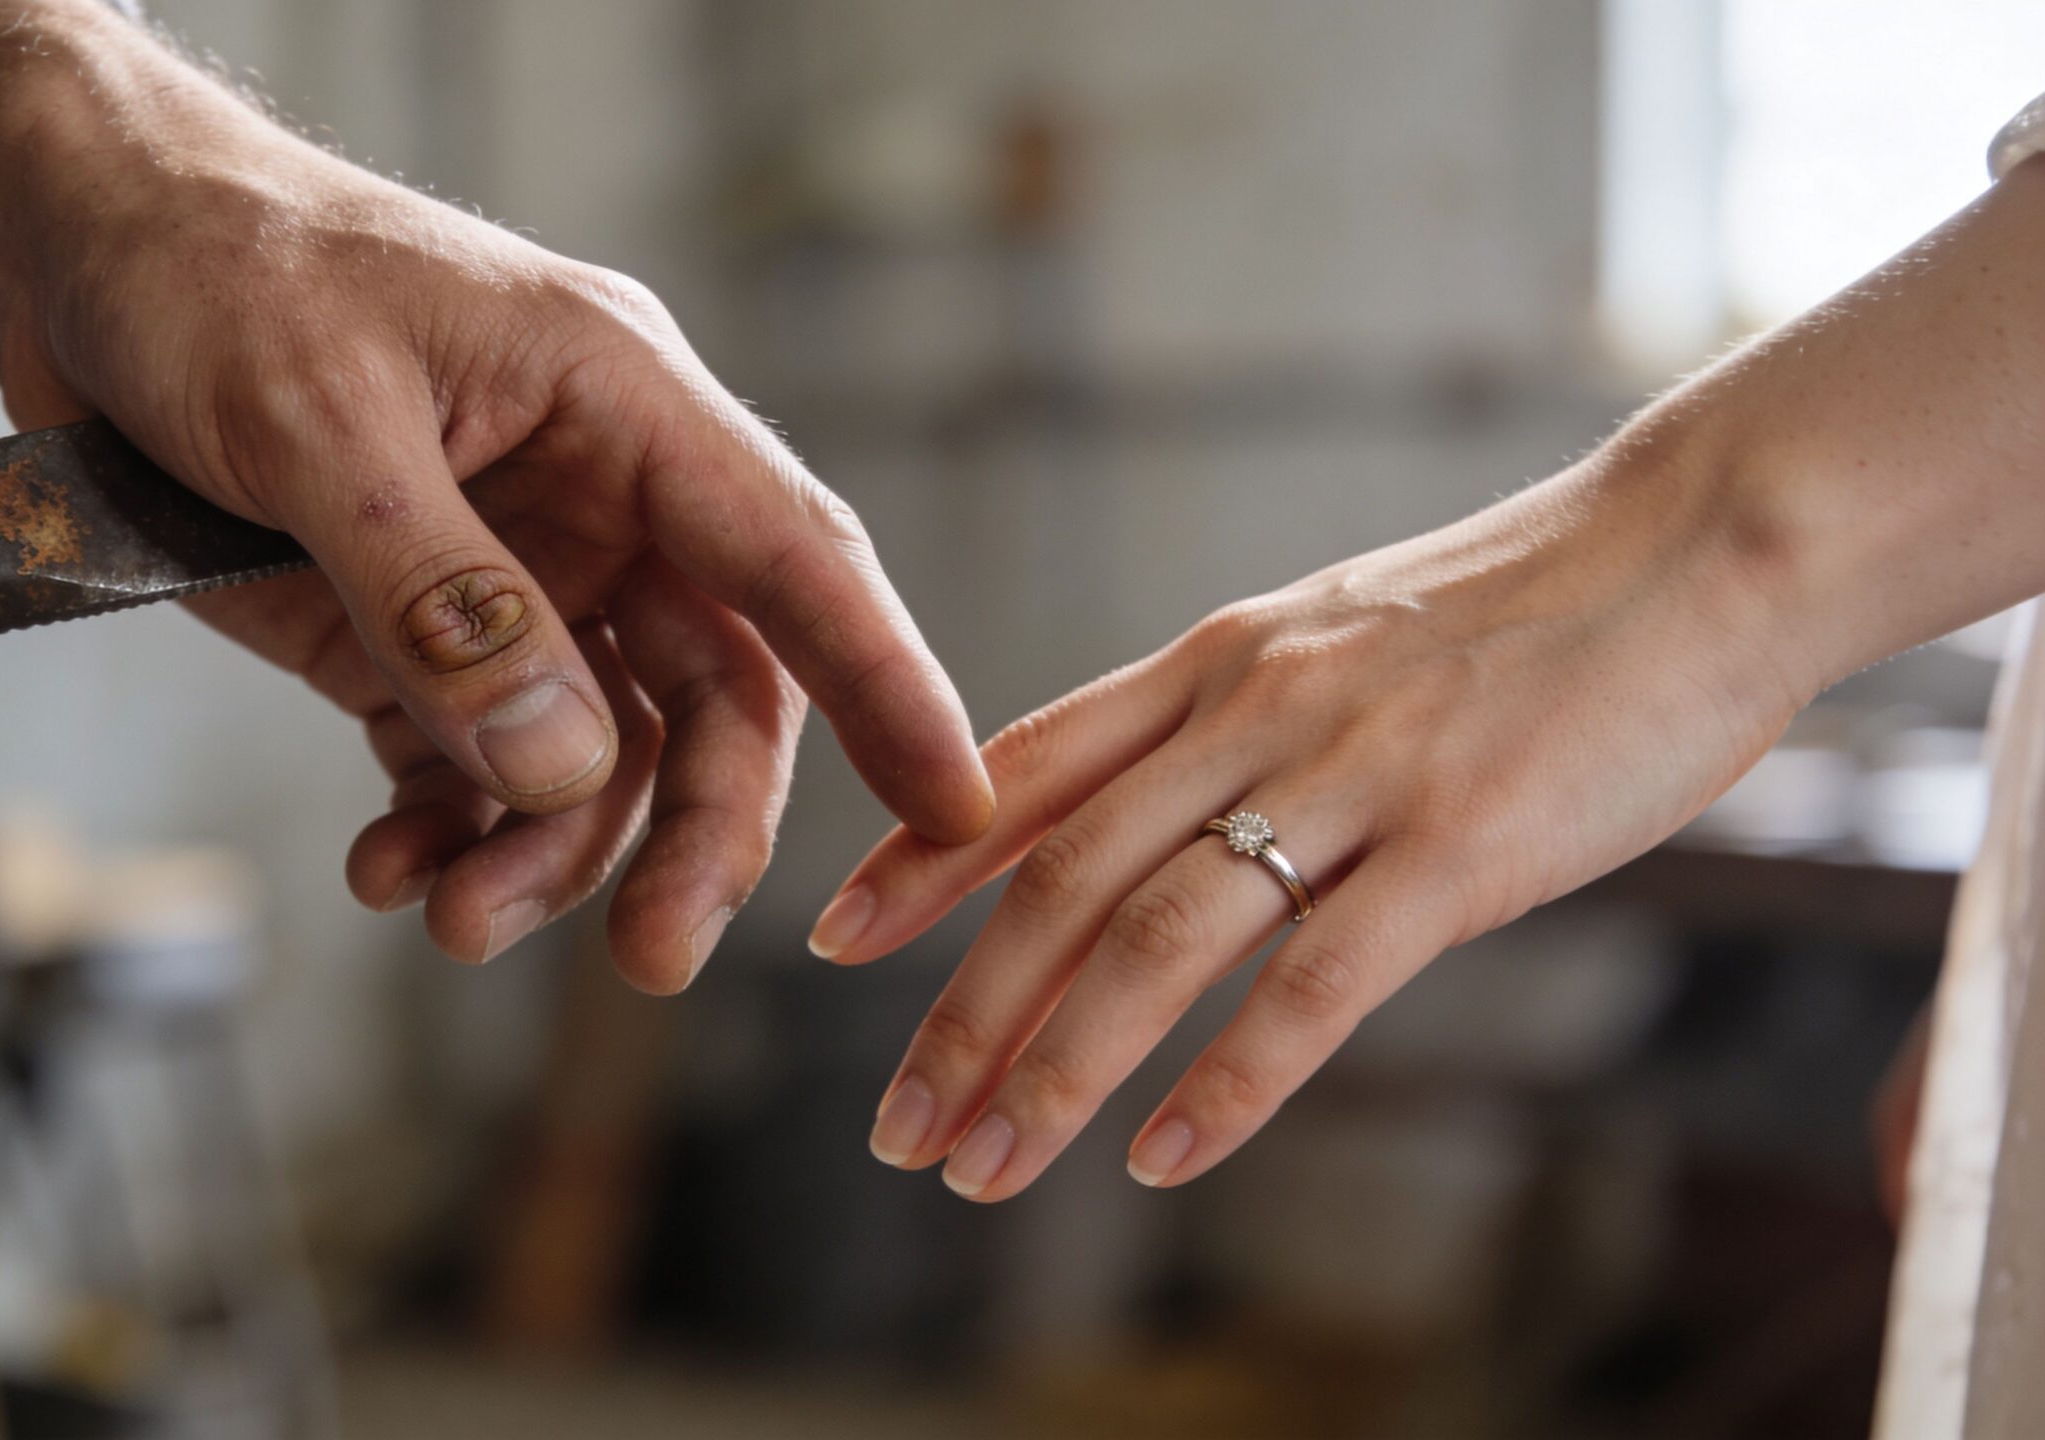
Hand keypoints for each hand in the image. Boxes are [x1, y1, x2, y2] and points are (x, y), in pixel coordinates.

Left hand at [0, 138, 988, 989]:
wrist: (70, 255)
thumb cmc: (210, 269)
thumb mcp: (316, 416)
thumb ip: (442, 595)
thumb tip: (561, 768)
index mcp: (619, 398)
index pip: (792, 556)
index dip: (887, 685)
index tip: (955, 809)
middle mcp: (595, 498)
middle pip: (712, 694)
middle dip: (691, 832)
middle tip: (652, 959)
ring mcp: (511, 574)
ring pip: (596, 755)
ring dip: (547, 857)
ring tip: (455, 918)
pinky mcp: (413, 634)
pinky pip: (473, 765)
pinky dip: (447, 834)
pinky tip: (388, 870)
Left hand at [812, 455, 1810, 1199]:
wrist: (1699, 543)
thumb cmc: (1522, 606)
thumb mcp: (1335, 635)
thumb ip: (1234, 722)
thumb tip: (1156, 815)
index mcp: (1215, 661)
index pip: (1023, 768)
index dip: (918, 865)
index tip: (834, 945)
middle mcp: (1252, 712)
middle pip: (1058, 880)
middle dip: (959, 1016)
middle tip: (896, 1129)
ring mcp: (1352, 777)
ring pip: (1155, 939)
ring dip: (1055, 1068)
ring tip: (988, 1167)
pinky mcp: (1459, 846)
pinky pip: (1312, 984)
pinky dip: (1227, 1083)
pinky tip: (1166, 1159)